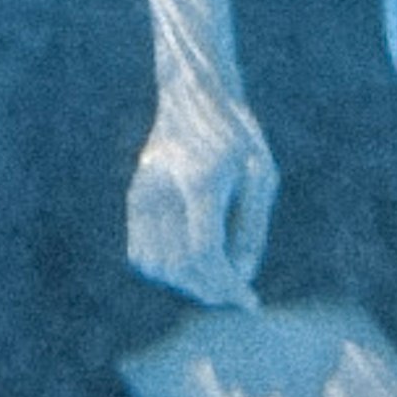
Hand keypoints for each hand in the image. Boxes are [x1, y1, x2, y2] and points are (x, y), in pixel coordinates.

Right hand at [127, 67, 277, 306]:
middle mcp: (164, 191)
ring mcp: (143, 195)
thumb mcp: (261, 175)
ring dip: (188, 282)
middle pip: (181, 266)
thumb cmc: (237, 135)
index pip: (206, 253)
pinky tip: (192, 261)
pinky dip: (166, 269)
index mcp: (201, 182)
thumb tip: (241, 276)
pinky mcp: (135, 199)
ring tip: (216, 274)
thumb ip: (253, 228)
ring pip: (158, 266)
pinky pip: (142, 254)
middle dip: (212, 288)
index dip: (228, 285)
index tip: (250, 301)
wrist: (194, 95)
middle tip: (238, 290)